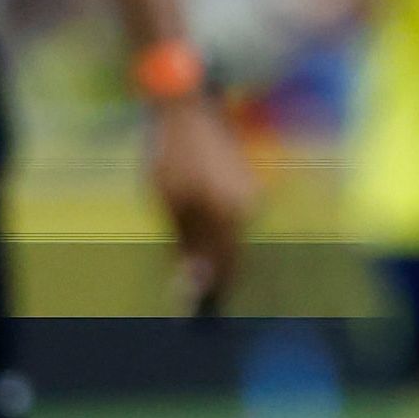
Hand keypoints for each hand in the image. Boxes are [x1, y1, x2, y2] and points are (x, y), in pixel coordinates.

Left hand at [144, 92, 255, 311]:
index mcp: (231, 215)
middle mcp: (248, 208)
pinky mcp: (243, 183)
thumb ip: (186, 245)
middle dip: (207, 271)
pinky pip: (228, 218)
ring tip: (182, 250)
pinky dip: (211, 228)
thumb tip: (193, 288)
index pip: (225, 268)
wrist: (189, 102)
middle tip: (183, 289)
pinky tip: (191, 221)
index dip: (210, 292)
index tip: (193, 315)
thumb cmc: (172, 152)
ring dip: (207, 248)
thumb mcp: (170, 201)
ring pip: (227, 236)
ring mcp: (248, 194)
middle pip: (228, 254)